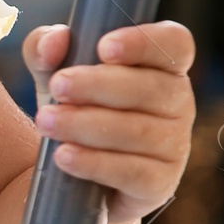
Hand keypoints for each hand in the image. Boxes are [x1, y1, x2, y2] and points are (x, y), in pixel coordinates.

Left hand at [27, 19, 194, 223]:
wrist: (76, 182)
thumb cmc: (76, 113)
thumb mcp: (54, 77)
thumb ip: (46, 50)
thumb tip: (54, 39)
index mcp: (162, 67)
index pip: (174, 44)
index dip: (144, 43)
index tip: (103, 47)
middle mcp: (178, 103)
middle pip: (150, 87)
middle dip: (98, 85)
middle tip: (57, 86)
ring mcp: (174, 146)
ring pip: (137, 131)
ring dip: (86, 124)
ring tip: (45, 121)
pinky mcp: (160, 184)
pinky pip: (132, 172)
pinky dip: (94, 163)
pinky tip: (63, 156)